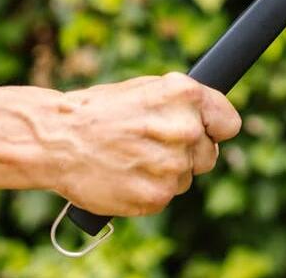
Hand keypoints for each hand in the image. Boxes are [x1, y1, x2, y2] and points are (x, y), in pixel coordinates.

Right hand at [52, 73, 240, 215]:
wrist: (56, 140)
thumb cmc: (99, 110)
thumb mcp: (146, 90)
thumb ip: (183, 105)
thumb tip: (211, 119)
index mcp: (185, 96)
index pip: (229, 123)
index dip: (216, 128)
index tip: (205, 131)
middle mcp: (186, 130)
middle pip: (208, 154)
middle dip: (188, 152)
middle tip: (152, 145)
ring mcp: (173, 165)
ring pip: (187, 176)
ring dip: (167, 172)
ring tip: (132, 157)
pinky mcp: (157, 195)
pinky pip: (166, 195)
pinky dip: (150, 189)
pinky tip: (127, 174)